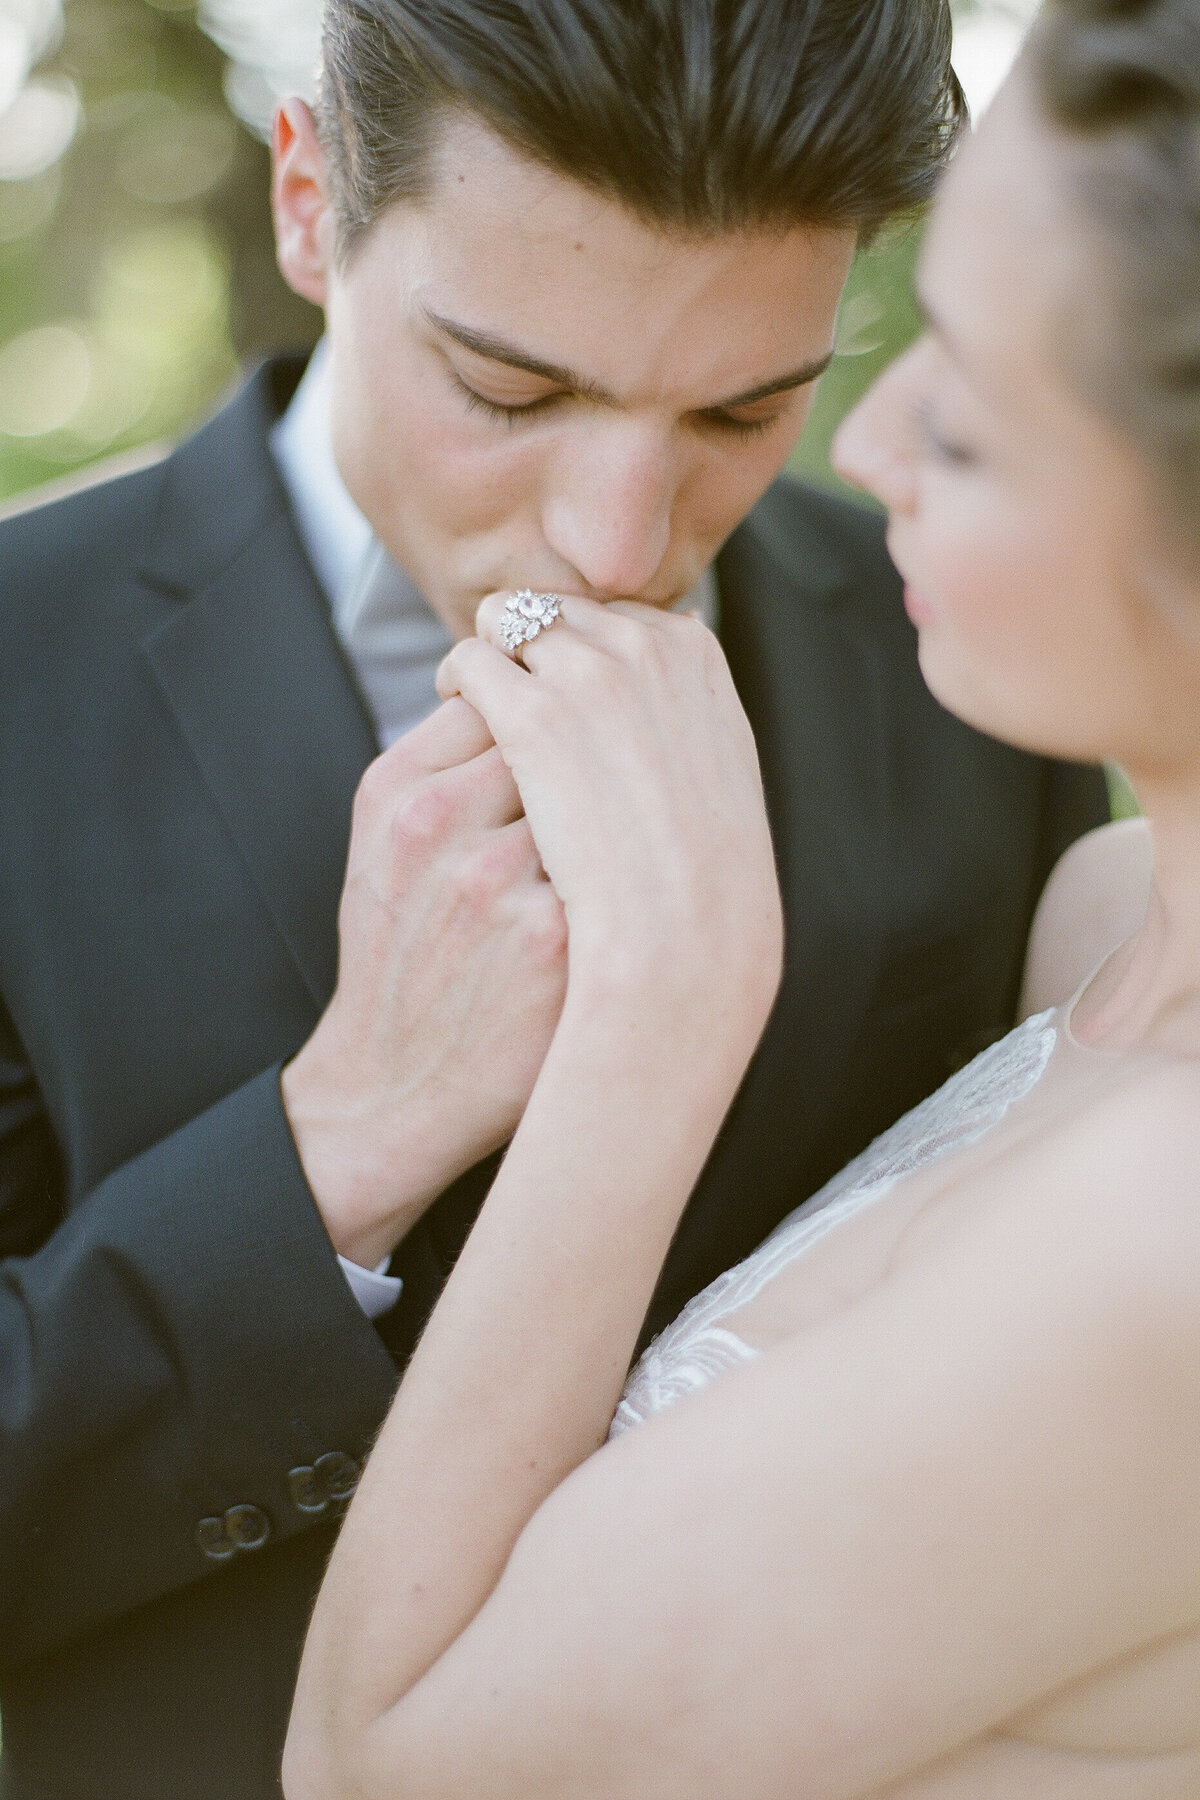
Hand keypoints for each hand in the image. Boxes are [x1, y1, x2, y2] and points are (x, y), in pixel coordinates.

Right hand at [282, 698, 566, 1269]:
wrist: (393, 1088)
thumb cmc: (402, 959)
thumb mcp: (384, 849)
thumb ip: (445, 766)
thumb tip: (541, 698)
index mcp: (397, 790)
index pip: (500, 701)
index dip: (542, 734)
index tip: (550, 770)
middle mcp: (439, 823)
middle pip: (556, 742)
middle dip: (580, 775)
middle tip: (586, 817)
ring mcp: (499, 880)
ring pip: (595, 802)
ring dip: (608, 828)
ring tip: (599, 868)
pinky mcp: (554, 938)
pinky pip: (616, 873)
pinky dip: (623, 889)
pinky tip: (615, 916)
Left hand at [437, 595, 782, 1074]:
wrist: (679, 940)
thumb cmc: (701, 881)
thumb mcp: (716, 777)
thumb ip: (685, 716)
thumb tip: (665, 667)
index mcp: (695, 655)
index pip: (618, 611)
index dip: (582, 648)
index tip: (563, 686)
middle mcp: (644, 646)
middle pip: (559, 607)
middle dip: (531, 643)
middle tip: (508, 688)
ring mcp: (587, 677)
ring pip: (507, 621)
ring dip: (490, 654)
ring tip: (473, 697)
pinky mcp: (531, 716)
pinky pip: (471, 662)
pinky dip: (458, 680)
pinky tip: (454, 712)